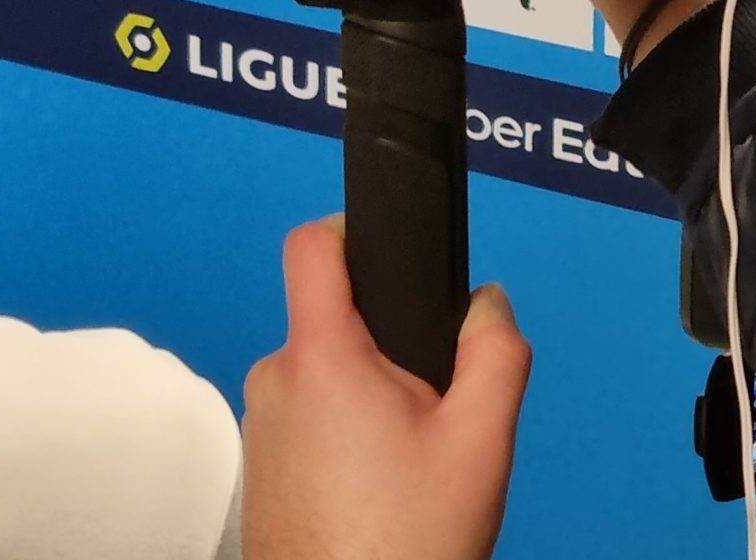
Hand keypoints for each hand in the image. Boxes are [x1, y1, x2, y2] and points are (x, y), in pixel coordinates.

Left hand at [242, 216, 529, 559]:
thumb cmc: (405, 541)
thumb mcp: (478, 444)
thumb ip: (493, 356)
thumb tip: (487, 300)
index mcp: (320, 355)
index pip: (311, 247)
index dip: (349, 228)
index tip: (386, 241)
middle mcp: (275, 376)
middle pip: (334, 322)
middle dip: (388, 350)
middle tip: (437, 409)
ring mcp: (262, 420)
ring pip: (325, 377)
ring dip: (370, 401)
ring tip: (413, 465)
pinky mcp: (262, 460)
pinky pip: (310, 420)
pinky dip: (349, 438)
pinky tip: (383, 489)